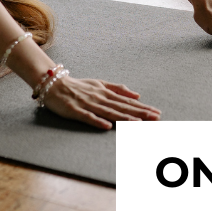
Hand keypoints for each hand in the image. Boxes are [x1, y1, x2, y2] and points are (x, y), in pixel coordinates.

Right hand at [40, 76, 160, 129]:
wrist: (54, 83)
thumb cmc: (79, 86)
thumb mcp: (100, 84)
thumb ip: (118, 89)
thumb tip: (137, 95)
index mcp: (106, 93)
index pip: (128, 102)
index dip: (143, 108)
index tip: (157, 113)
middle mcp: (100, 98)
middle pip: (122, 107)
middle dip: (139, 113)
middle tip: (155, 118)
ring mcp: (88, 104)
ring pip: (109, 112)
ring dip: (124, 118)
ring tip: (138, 123)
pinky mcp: (75, 110)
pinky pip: (87, 117)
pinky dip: (97, 121)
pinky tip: (107, 127)